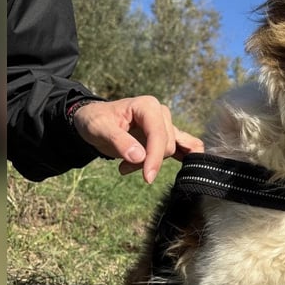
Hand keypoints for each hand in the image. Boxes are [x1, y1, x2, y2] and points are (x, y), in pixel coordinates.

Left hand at [72, 96, 203, 183]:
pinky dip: (188, 156)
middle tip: (123, 167)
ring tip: (127, 166)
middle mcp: (161, 112)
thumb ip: (119, 141)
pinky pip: (187, 145)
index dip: (155, 157)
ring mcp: (166, 124)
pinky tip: (188, 170)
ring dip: (152, 163)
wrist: (96, 121)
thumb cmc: (95, 120)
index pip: (159, 135)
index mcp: (147, 106)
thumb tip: (140, 157)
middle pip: (167, 145)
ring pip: (173, 150)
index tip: (148, 178)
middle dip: (148, 162)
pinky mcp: (168, 135)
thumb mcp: (99, 128)